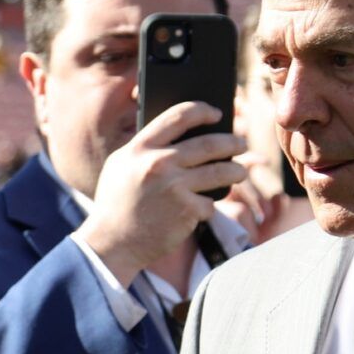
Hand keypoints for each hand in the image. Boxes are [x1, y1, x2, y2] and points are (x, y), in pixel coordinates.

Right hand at [79, 102, 246, 286]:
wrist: (112, 243)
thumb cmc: (117, 203)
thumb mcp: (121, 166)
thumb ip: (145, 148)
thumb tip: (182, 135)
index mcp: (141, 147)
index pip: (179, 117)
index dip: (202, 111)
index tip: (216, 113)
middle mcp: (160, 163)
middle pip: (209, 144)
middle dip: (232, 142)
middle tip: (241, 143)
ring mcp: (175, 187)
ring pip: (221, 172)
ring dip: (237, 171)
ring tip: (241, 171)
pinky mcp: (187, 211)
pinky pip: (209, 203)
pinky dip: (207, 207)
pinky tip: (200, 210)